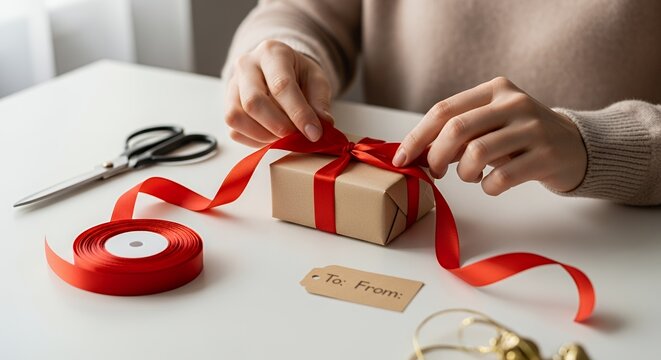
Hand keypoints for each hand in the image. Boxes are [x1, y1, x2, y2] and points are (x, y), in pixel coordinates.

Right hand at [224, 40, 333, 146]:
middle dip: (278, 126)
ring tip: (284, 139)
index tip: (314, 133)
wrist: (280, 72)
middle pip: (253, 102)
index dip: (299, 113)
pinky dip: (254, 141)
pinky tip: (272, 139)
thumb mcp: (316, 80)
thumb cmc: (299, 75)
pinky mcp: (227, 106)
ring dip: (263, 136)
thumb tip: (323, 124)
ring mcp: (232, 86)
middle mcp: (246, 65)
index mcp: (272, 52)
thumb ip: (320, 102)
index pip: (281, 85)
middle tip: (297, 138)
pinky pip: (234, 130)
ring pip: (237, 117)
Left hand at [393, 77, 586, 194]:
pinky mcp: (546, 156)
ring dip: (463, 173)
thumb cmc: (520, 137)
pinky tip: (492, 184)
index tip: (401, 159)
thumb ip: (459, 132)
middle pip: (456, 129)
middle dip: (435, 156)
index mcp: (495, 90)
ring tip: (471, 176)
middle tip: (436, 172)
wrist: (576, 146)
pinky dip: (488, 188)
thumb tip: (416, 153)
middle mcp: (514, 103)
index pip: (443, 110)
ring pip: (476, 153)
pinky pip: (501, 178)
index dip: (417, 137)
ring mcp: (533, 128)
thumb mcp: (491, 123)